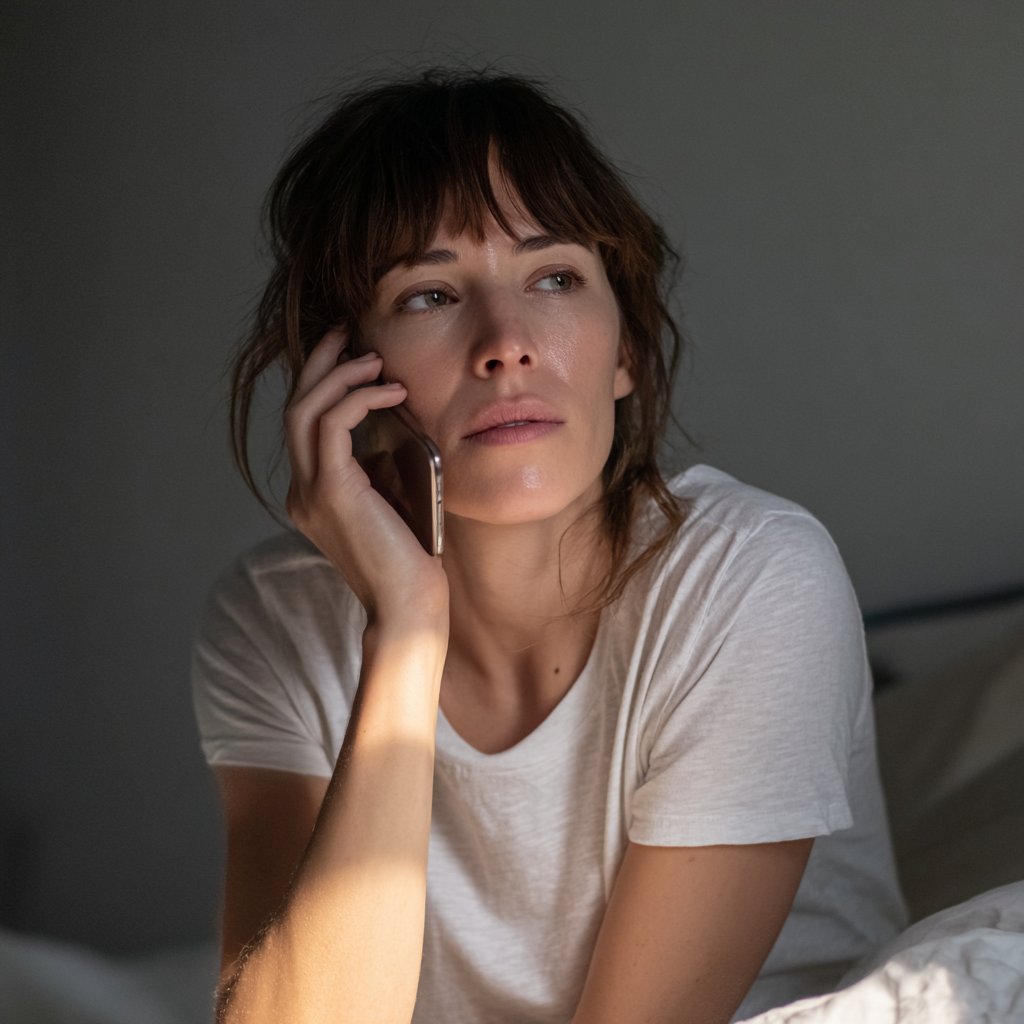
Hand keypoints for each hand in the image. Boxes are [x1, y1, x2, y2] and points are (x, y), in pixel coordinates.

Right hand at [284, 330, 448, 624]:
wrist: (409, 606)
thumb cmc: (412, 559)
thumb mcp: (393, 499)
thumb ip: (380, 464)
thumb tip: (392, 422)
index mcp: (313, 494)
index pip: (307, 424)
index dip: (323, 381)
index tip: (351, 352)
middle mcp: (302, 491)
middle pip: (296, 407)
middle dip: (320, 363)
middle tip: (347, 332)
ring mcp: (311, 492)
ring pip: (305, 410)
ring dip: (339, 375)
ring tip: (373, 358)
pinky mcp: (331, 491)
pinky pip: (332, 424)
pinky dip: (359, 398)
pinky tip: (391, 390)